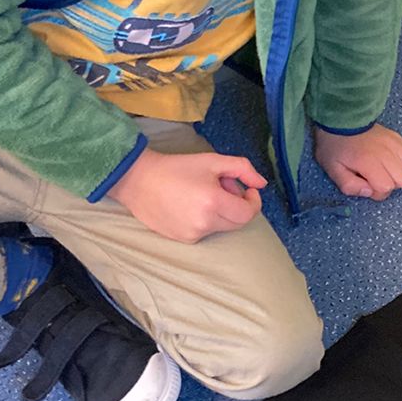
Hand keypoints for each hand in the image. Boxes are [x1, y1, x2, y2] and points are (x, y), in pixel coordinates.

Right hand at [108, 147, 265, 241]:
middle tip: (223, 187)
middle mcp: (204, 222)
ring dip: (221, 212)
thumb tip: (262, 184)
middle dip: (237, 204)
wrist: (139, 180)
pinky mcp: (183, 239)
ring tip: (204, 194)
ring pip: (221, 227)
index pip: (248, 213)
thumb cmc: (177, 168)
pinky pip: (206, 232)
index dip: (253, 202)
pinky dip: (206, 219)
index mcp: (213, 202)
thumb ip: (242, 168)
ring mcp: (193, 234)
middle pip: (237, 222)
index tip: (248, 190)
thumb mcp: (212, 160)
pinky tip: (191, 205)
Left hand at [314, 122, 401, 201]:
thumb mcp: (333, 170)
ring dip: (400, 173)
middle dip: (391, 184)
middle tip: (376, 178)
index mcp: (368, 162)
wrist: (341, 119)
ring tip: (386, 169)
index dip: (377, 192)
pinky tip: (390, 160)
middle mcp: (386, 153)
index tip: (366, 184)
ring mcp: (394, 144)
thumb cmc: (335, 146)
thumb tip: (369, 192)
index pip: (386, 188)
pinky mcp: (398, 138)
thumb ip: (349, 186)